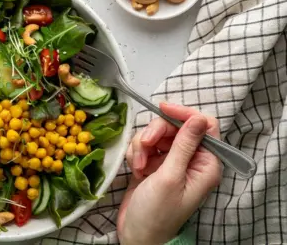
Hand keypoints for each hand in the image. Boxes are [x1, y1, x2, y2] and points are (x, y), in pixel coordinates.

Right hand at [117, 103, 221, 244]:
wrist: (136, 234)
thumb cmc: (157, 214)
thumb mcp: (171, 177)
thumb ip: (184, 145)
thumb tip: (198, 118)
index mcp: (206, 164)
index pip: (204, 125)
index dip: (184, 114)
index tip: (163, 109)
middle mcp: (191, 160)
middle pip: (175, 127)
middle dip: (156, 133)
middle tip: (145, 147)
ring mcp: (171, 161)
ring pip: (157, 134)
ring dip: (143, 145)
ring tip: (139, 165)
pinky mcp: (154, 164)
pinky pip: (145, 145)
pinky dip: (137, 152)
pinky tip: (136, 168)